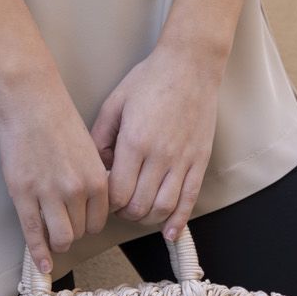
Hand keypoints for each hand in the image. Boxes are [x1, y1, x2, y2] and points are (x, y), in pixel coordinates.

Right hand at [0, 64, 111, 277]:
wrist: (32, 99)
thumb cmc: (59, 118)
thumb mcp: (88, 149)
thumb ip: (93, 178)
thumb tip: (92, 205)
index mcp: (97, 178)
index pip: (99, 220)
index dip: (90, 223)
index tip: (82, 222)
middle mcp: (77, 190)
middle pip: (81, 231)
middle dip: (73, 231)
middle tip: (65, 225)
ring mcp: (49, 193)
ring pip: (61, 238)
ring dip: (58, 241)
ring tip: (53, 237)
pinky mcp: (23, 194)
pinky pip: (33, 233)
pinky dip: (39, 253)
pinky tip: (42, 265)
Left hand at [88, 41, 223, 243]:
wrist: (190, 64)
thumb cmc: (150, 79)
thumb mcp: (115, 103)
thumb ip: (100, 137)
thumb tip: (97, 168)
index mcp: (134, 141)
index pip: (116, 194)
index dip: (107, 202)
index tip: (105, 196)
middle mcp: (159, 155)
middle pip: (138, 206)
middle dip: (124, 213)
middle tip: (120, 204)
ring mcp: (182, 160)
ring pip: (163, 208)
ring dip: (147, 218)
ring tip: (139, 210)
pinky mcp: (200, 160)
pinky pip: (189, 199)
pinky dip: (178, 221)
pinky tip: (169, 231)